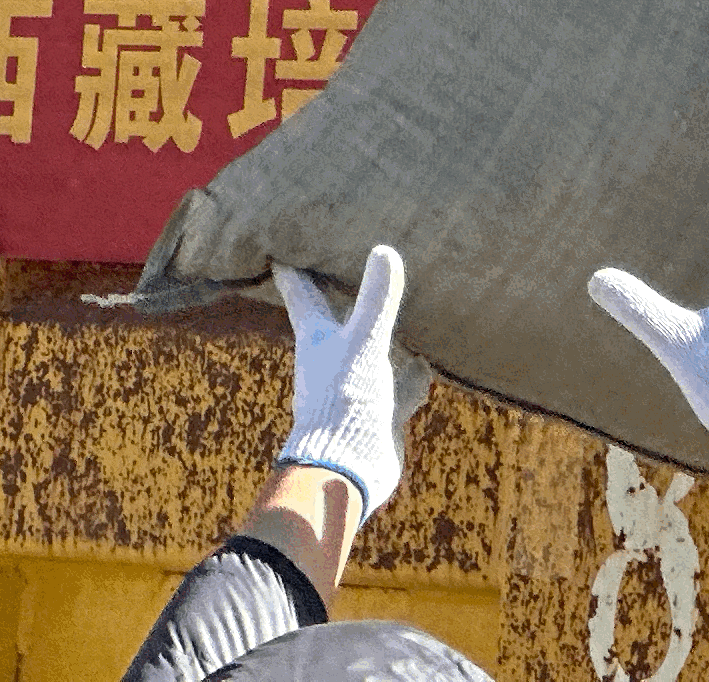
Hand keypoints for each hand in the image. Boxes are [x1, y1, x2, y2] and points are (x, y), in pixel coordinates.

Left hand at [273, 245, 432, 523]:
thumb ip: (376, 301)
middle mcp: (332, 356)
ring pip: (367, 348)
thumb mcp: (363, 344)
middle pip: (331, 315)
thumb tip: (385, 250)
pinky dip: (412, 372)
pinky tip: (428, 363)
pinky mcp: (378, 409)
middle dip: (337, 290)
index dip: (292, 264)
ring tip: (396, 308)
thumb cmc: (342, 401)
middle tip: (345, 258)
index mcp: (316, 335)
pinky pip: (399, 384)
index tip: (281, 239)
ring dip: (379, 331)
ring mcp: (355, 384)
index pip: (300, 290)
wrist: (346, 470)